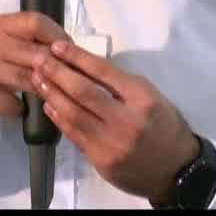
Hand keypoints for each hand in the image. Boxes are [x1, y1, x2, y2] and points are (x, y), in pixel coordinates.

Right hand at [0, 12, 68, 140]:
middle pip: (37, 53)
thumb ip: (24, 40)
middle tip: (74, 79)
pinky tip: (27, 109)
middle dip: (60, 68)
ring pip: (30, 79)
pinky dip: (24, 108)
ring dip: (47, 89)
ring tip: (58, 95)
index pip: (35, 22)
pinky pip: (15, 103)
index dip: (58, 36)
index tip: (71, 51)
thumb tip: (66, 47)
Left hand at [31, 39, 199, 202]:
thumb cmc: (165, 127)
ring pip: (73, 114)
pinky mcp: (101, 160)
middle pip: (83, 92)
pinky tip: (49, 105)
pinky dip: (59, 118)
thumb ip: (122, 85)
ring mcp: (112, 143)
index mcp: (142, 98)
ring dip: (52, 94)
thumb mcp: (152, 97)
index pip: (104, 72)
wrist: (176, 169)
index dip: (78, 57)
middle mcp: (126, 120)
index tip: (58, 46)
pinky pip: (74, 135)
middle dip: (58, 73)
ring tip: (38, 79)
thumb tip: (85, 68)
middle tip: (39, 60)